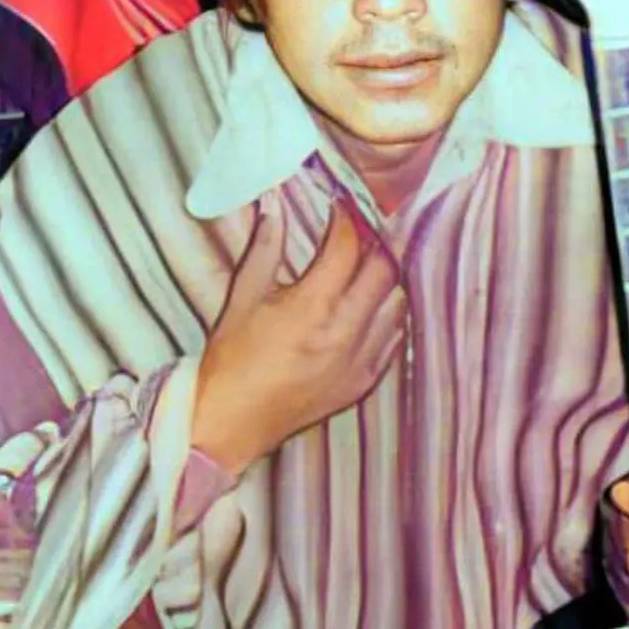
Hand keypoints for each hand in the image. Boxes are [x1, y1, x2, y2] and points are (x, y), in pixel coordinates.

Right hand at [192, 193, 406, 473]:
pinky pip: (393, 338)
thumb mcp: (242, 298)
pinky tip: (373, 303)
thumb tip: (274, 204)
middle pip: (385, 270)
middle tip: (369, 225)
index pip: (347, 247)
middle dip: (379, 240)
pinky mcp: (364, 381)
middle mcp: (345, 332)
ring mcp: (359, 360)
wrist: (231, 424)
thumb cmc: (230, 361)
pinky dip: (388, 314)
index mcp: (312, 307)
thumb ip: (264, 247)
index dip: (346, 219)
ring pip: (397, 303)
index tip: (340, 206)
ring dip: (388, 277)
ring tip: (373, 261)